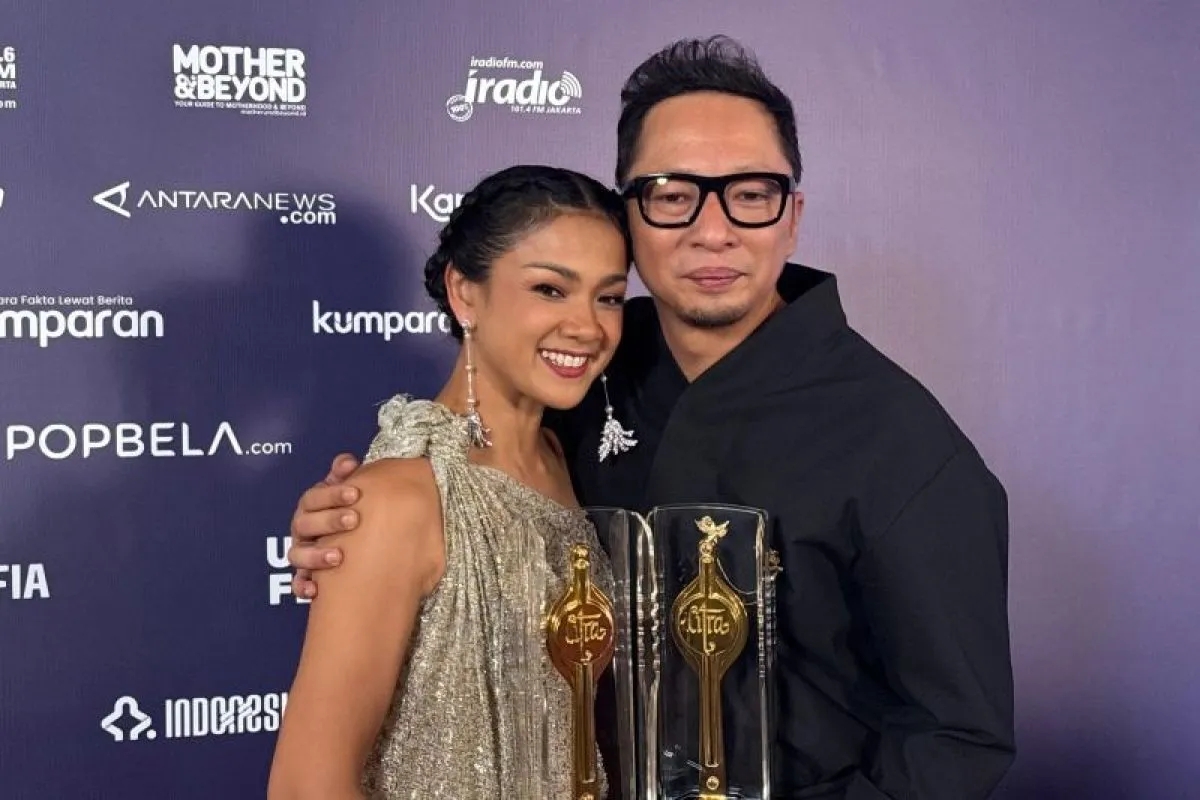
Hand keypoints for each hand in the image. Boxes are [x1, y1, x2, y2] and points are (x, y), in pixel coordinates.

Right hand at [288, 453, 360, 598]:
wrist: (350, 542)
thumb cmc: (346, 511)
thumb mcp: (344, 492)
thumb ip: (343, 476)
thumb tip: (348, 461)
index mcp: (311, 506)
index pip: (314, 496)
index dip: (332, 493)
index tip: (355, 493)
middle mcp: (302, 528)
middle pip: (305, 523)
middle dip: (329, 521)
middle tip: (353, 519)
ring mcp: (301, 552)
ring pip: (297, 554)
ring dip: (316, 555)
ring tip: (338, 556)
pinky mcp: (303, 576)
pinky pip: (297, 584)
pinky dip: (303, 587)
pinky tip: (315, 590)